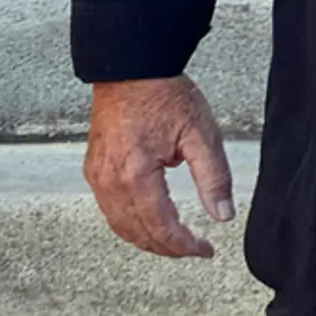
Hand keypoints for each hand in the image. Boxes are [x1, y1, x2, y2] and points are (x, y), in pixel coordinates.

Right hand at [86, 72, 235, 261]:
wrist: (131, 65)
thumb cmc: (162, 93)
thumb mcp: (200, 133)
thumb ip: (213, 178)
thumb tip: (222, 215)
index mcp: (137, 174)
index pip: (161, 227)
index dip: (185, 246)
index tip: (205, 250)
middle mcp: (111, 179)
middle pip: (137, 233)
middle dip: (167, 248)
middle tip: (192, 249)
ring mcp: (98, 174)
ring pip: (119, 225)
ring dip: (146, 239)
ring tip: (173, 240)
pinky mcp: (93, 167)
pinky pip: (109, 208)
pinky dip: (129, 223)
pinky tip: (147, 219)